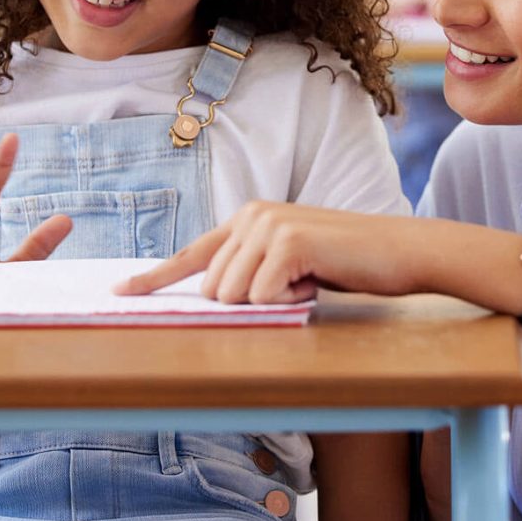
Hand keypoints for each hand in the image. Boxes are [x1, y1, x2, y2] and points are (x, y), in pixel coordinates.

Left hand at [114, 202, 427, 303]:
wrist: (400, 251)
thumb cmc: (347, 264)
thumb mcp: (290, 266)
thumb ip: (251, 273)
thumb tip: (212, 300)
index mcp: (247, 218)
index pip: (192, 254)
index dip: (154, 278)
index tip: (121, 293)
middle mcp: (251, 215)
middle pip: (213, 290)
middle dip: (248, 305)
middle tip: (294, 288)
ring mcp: (268, 224)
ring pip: (233, 296)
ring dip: (271, 304)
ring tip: (307, 282)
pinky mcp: (288, 240)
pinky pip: (262, 298)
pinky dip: (290, 303)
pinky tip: (316, 283)